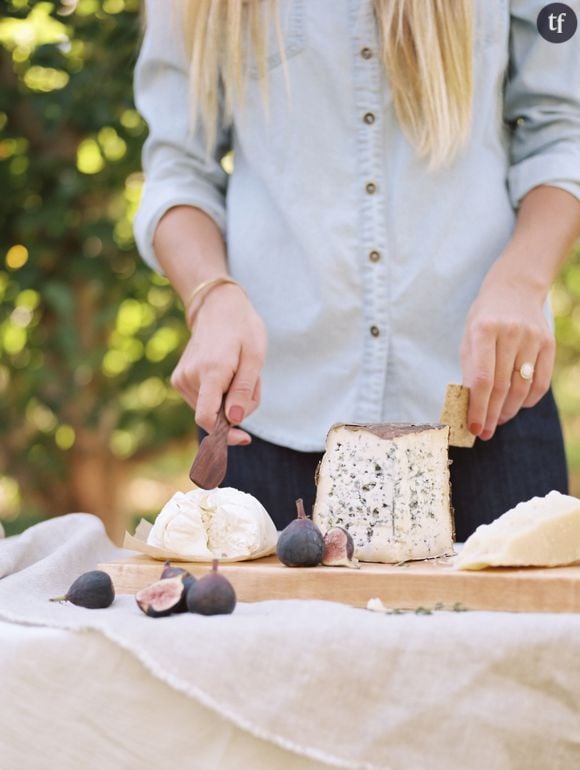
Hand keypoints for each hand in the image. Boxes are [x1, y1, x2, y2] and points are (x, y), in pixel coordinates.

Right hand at [170, 284, 267, 444]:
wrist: (218, 308)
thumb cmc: (242, 330)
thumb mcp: (254, 357)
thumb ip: (244, 390)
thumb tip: (234, 420)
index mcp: (211, 371)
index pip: (207, 417)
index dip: (226, 435)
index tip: (244, 438)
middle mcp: (190, 377)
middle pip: (215, 416)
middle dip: (238, 409)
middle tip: (253, 382)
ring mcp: (181, 378)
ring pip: (210, 411)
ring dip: (230, 402)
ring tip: (239, 374)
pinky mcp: (179, 380)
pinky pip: (203, 402)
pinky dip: (219, 396)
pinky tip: (227, 375)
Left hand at [460, 261, 554, 440]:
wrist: (514, 289)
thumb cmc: (484, 318)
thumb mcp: (468, 337)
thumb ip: (470, 369)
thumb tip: (471, 406)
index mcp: (484, 330)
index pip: (482, 379)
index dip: (478, 408)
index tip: (473, 428)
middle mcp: (510, 333)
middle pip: (502, 387)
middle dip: (492, 415)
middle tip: (484, 432)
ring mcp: (532, 338)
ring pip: (522, 388)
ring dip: (509, 411)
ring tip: (498, 421)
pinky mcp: (548, 343)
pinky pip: (540, 382)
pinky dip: (528, 400)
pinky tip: (517, 406)